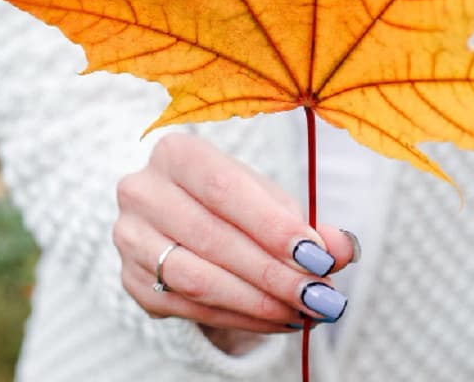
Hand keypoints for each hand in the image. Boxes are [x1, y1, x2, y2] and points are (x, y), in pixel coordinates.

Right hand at [113, 133, 357, 345]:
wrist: (179, 223)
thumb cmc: (231, 204)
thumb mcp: (269, 202)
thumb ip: (306, 224)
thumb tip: (343, 249)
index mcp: (176, 154)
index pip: (224, 189)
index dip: (271, 226)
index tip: (317, 256)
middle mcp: (142, 191)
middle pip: (212, 237)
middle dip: (273, 273)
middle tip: (320, 296)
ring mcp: (131, 238)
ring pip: (196, 278)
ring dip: (257, 302)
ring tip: (302, 312)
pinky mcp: (132, 281)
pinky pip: (189, 307)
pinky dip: (239, 318)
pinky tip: (276, 320)